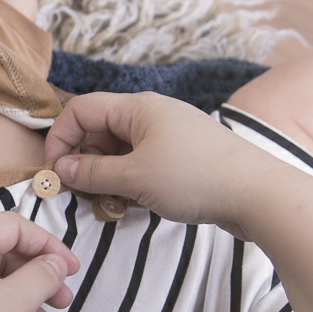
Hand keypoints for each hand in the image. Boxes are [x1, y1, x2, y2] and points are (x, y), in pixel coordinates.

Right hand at [44, 92, 269, 238]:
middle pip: (101, 129)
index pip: (82, 110)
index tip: (54, 171)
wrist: (258, 194)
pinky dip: (132, 181)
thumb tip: (60, 168)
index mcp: (139, 107)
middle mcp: (154, 114)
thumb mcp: (134, 178)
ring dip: (109, 174)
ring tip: (112, 202)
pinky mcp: (185, 156)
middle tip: (82, 192)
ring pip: (122, 150)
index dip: (61, 137)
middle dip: (85, 160)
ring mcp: (171, 134)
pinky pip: (144, 163)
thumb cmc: (196, 178)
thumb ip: (91, 172)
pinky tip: (136, 204)